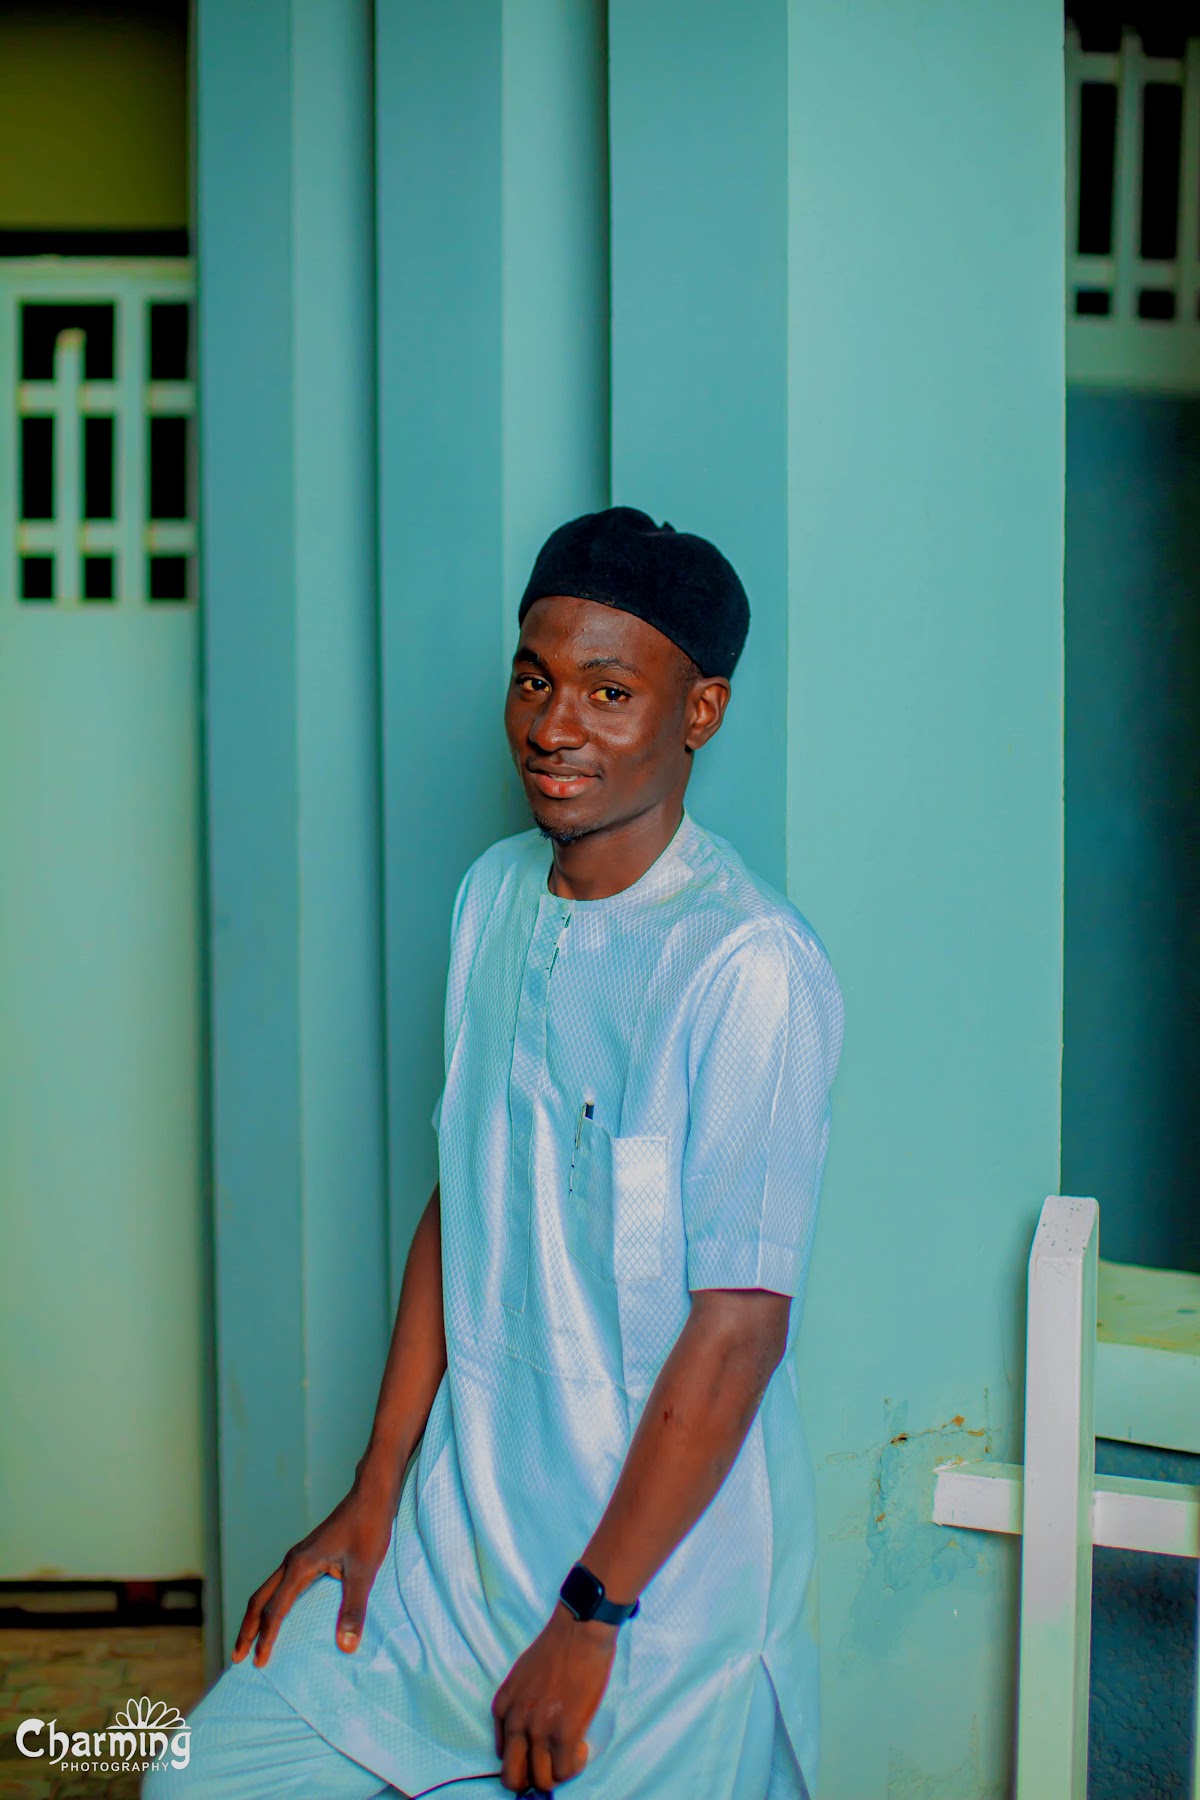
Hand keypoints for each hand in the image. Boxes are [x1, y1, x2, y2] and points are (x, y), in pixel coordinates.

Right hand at [232, 1469, 396, 1666]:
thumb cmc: (369, 1530)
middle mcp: (292, 1560)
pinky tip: (279, 1614)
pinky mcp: (307, 1555)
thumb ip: (354, 1609)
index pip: (275, 1609)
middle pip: (259, 1599)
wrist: (372, 1495)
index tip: (259, 1662)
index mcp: (300, 1565)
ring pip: (267, 1590)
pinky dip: (271, 1604)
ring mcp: (298, 1556)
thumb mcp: (364, 1572)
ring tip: (249, 1641)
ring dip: (256, 1616)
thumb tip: (346, 1646)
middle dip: (247, 1629)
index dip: (266, 1638)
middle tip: (237, 1657)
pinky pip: (280, 1584)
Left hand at [491, 1603, 617, 1792]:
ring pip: (541, 1780)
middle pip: (512, 1777)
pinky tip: (580, 1748)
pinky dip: (573, 1766)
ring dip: (556, 1773)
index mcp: (503, 1706)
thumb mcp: (521, 1675)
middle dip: (530, 1778)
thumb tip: (528, 1730)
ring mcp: (539, 1730)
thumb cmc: (556, 1646)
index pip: (503, 1755)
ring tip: (569, 1754)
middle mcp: (516, 1722)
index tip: (539, 1751)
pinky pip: (565, 1771)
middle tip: (550, 1765)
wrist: (579, 1631)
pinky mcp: (565, 1733)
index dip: (524, 1758)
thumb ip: (519, 1703)